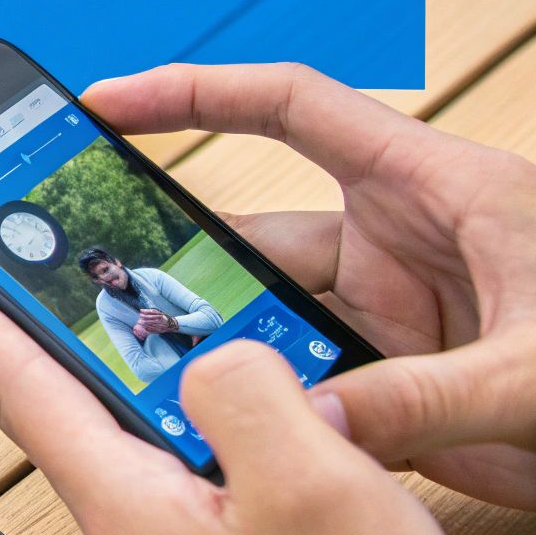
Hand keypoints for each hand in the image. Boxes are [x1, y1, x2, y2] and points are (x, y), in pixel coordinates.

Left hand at [0, 258, 489, 534]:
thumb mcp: (311, 488)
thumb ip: (243, 395)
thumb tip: (212, 356)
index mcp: (129, 505)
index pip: (20, 386)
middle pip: (65, 409)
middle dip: (35, 333)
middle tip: (14, 269)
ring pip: (132, 443)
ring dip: (131, 376)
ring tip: (139, 317)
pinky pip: (189, 480)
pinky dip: (199, 427)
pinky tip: (245, 417)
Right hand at [86, 63, 535, 508]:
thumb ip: (431, 396)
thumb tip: (317, 422)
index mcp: (432, 187)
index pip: (289, 109)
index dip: (193, 94)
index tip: (106, 103)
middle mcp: (399, 246)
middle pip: (255, 238)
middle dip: (182, 262)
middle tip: (103, 284)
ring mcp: (396, 320)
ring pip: (273, 328)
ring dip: (231, 358)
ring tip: (168, 384)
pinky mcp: (401, 388)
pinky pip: (311, 396)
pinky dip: (273, 420)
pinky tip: (239, 440)